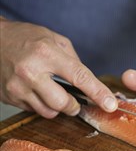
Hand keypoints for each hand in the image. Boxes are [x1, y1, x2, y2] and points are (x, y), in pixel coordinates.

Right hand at [0, 17, 116, 117]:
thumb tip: (88, 84)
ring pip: (49, 112)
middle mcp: (31, 72)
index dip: (98, 93)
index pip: (80, 77)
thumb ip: (74, 62)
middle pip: (63, 103)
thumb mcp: (55, 40)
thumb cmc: (26, 38)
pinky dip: (42, 105)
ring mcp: (17, 87)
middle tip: (76, 102)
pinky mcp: (9, 97)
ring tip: (52, 91)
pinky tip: (37, 91)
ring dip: (58, 107)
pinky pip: (34, 111)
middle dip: (74, 106)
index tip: (110, 104)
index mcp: (47, 53)